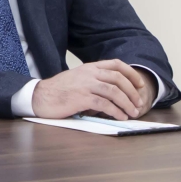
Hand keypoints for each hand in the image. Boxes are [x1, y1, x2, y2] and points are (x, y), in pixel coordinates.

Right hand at [31, 60, 150, 119]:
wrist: (40, 96)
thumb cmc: (59, 90)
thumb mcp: (77, 78)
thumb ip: (94, 80)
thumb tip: (114, 90)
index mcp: (89, 67)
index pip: (116, 64)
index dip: (131, 73)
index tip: (140, 84)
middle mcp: (89, 73)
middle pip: (118, 78)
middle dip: (133, 91)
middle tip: (139, 103)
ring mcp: (85, 85)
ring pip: (114, 91)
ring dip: (127, 103)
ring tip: (133, 112)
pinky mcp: (81, 98)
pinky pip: (104, 104)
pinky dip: (115, 111)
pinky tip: (120, 117)